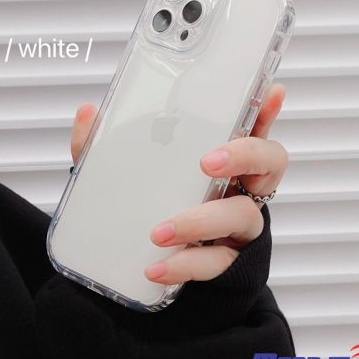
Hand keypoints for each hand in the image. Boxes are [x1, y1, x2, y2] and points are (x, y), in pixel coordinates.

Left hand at [70, 84, 287, 285]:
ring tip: (161, 232)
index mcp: (224, 157)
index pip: (254, 126)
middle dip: (245, 155)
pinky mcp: (227, 259)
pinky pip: (216, 262)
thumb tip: (87, 113)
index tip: (271, 90)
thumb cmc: (153, 201)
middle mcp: (241, 185)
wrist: (151, 259)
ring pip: (243, 215)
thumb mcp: (129, 172)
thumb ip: (105, 145)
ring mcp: (238, 224)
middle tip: (208, 162)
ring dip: (202, 220)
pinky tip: (156, 268)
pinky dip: (186, 264)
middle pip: (271, 162)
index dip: (267, 109)